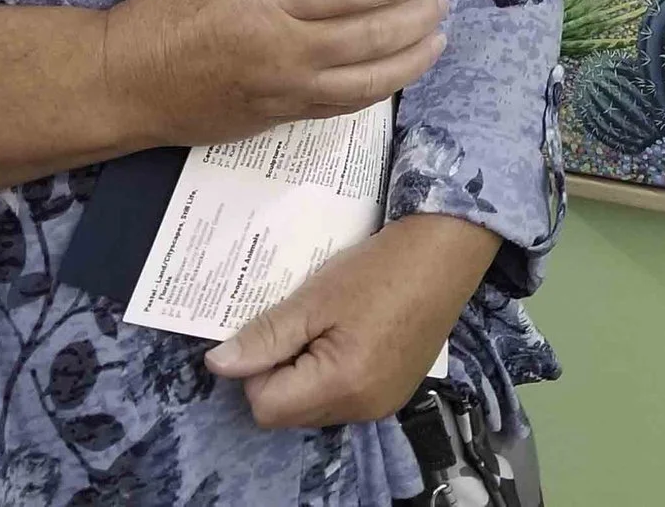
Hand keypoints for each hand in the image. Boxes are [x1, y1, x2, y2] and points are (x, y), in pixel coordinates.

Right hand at [101, 0, 448, 149]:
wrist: (129, 81)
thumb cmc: (172, 11)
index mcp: (269, 2)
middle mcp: (286, 50)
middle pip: (370, 36)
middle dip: (416, 18)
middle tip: (440, 1)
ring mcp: (287, 91)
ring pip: (367, 82)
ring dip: (411, 60)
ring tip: (437, 40)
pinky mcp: (283, 118)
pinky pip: (343, 106)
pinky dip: (378, 89)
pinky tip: (397, 73)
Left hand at [206, 215, 500, 427]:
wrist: (446, 251)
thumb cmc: (379, 268)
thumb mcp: (315, 297)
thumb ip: (266, 336)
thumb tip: (218, 365)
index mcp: (341, 386)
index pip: (265, 405)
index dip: (257, 368)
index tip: (275, 327)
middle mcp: (362, 408)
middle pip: (289, 412)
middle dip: (281, 373)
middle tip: (300, 322)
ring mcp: (382, 405)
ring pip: (314, 407)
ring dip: (306, 375)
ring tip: (325, 326)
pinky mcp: (395, 393)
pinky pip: (342, 399)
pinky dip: (332, 374)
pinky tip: (349, 334)